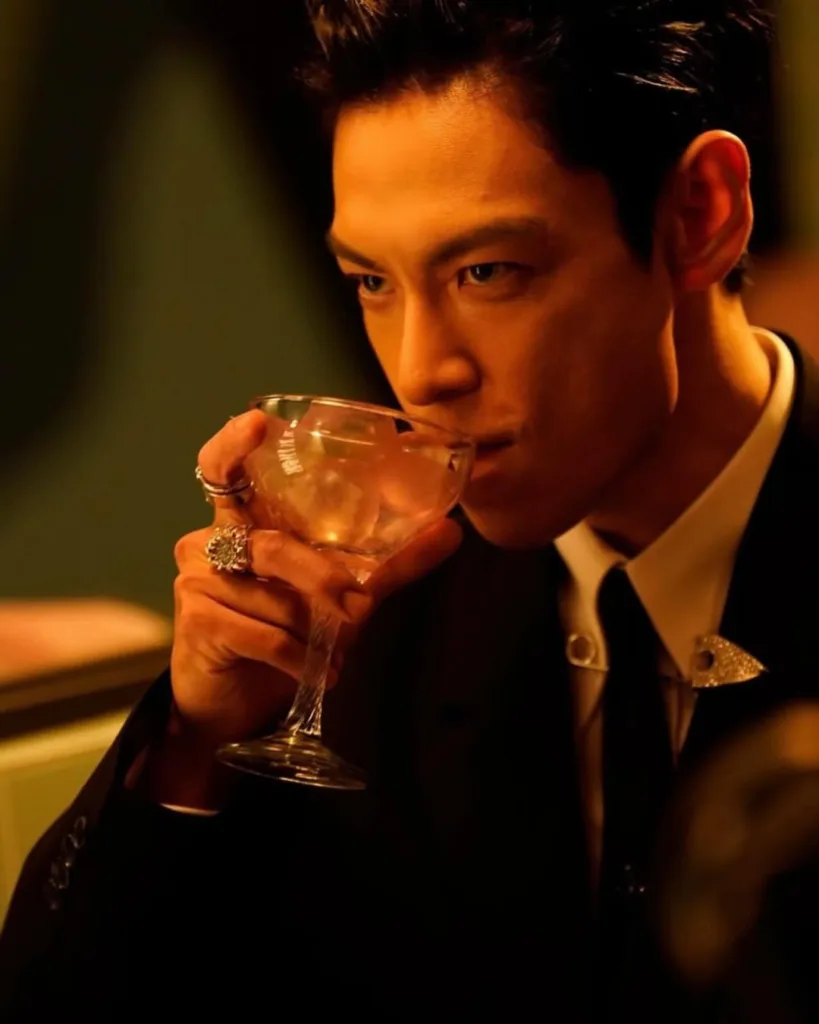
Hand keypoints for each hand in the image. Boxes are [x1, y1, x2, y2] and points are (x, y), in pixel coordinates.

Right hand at [145, 411, 462, 806]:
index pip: (224, 470)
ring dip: (313, 631)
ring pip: (273, 596)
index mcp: (243, 524)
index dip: (235, 444)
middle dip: (322, 580)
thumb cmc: (284, 636)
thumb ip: (389, 564)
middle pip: (275, 546)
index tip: (259, 423)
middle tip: (355, 606)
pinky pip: (262, 632)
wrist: (235, 706)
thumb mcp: (342, 596)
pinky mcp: (196, 621)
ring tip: (331, 653)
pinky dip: (296, 656)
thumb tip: (451, 530)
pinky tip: (313, 672)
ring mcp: (197, 579)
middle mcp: (212, 542)